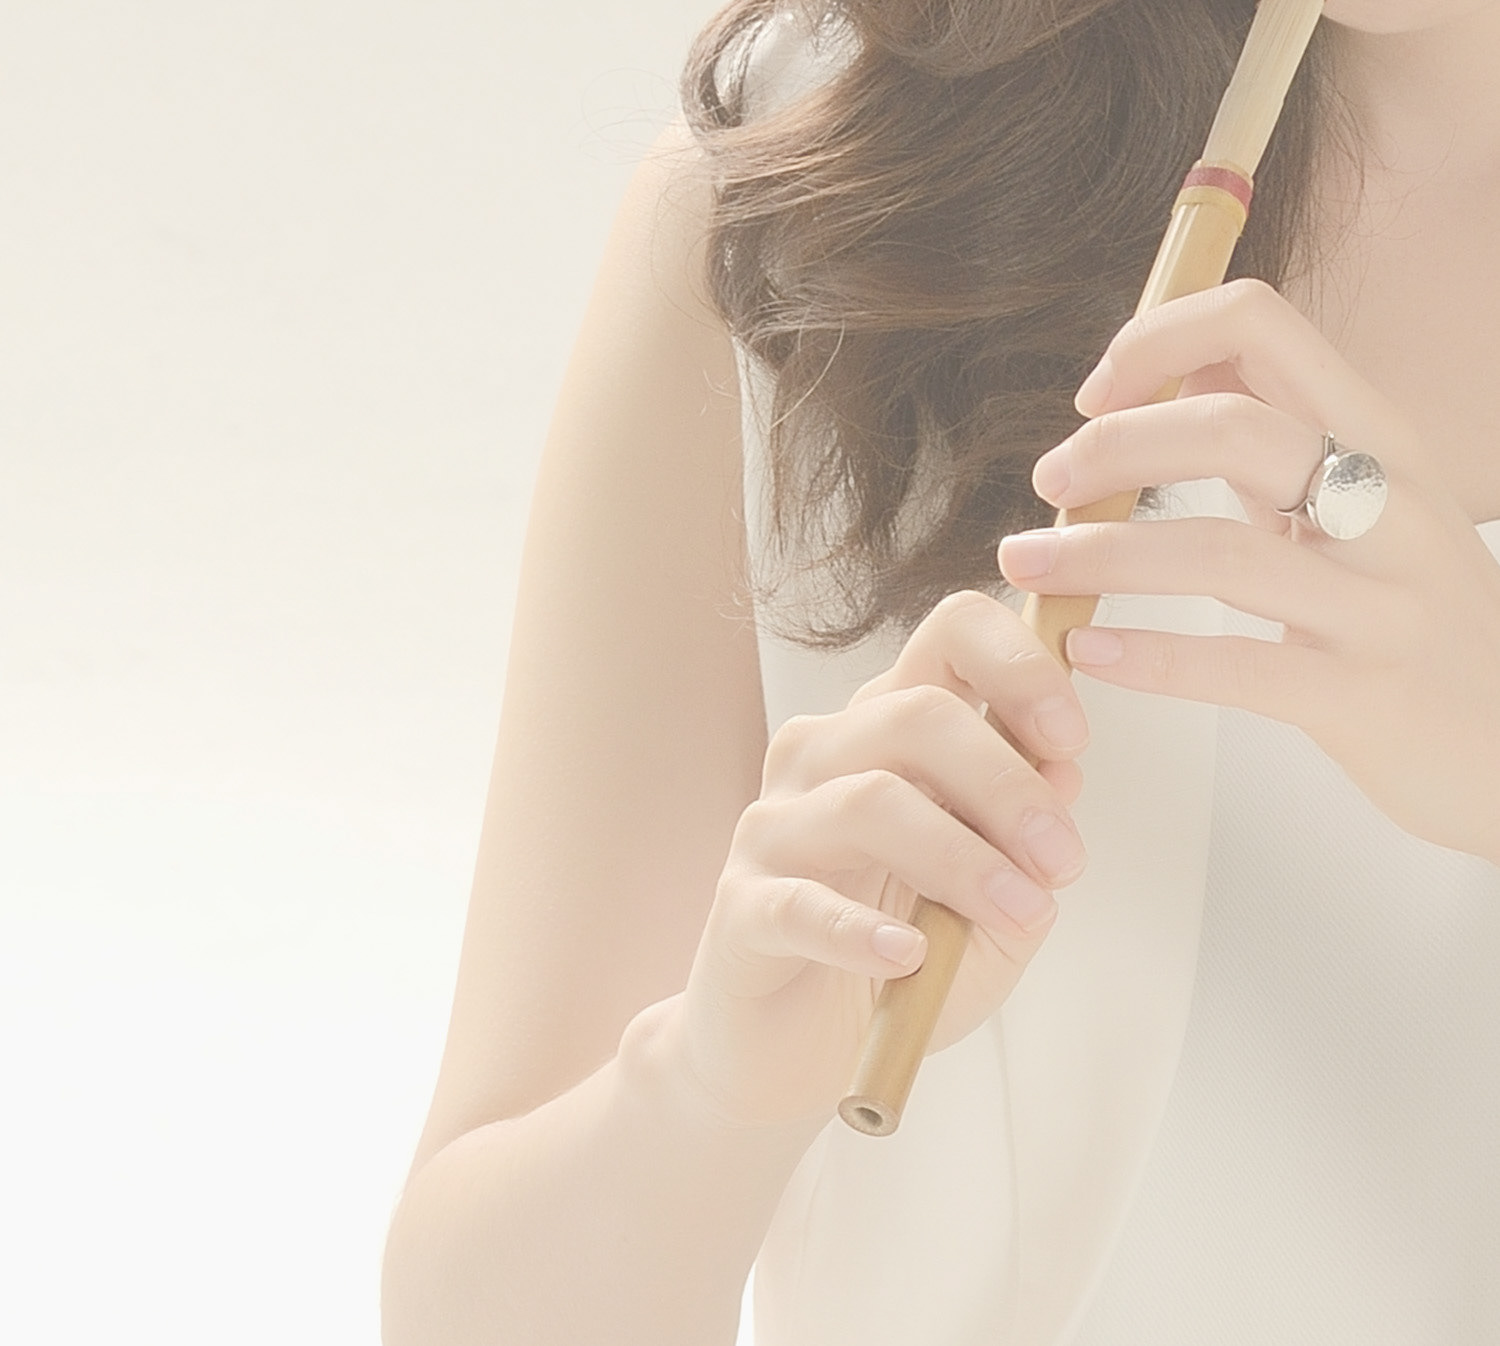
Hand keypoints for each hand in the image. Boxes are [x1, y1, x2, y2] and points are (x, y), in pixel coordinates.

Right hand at [675, 591, 1089, 1130]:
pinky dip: (861, 930)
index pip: (947, 637)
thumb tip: (1063, 770)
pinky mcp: (741, 908)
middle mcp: (822, 757)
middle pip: (916, 715)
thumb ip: (1026, 840)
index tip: (1072, 737)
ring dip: (962, 859)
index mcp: (888, 732)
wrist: (798, 1057)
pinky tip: (908, 957)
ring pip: (869, 801)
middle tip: (1063, 860)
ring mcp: (773, 828)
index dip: (1018, 667)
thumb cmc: (902, 962)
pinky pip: (800, 903)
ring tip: (1020, 915)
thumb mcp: (994, 902)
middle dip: (1007, 783)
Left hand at [998, 278, 1499, 864]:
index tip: (1092, 395)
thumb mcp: (1360, 503)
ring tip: (1026, 563)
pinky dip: (1147, 656)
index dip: (1158, 341)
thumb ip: (1276, 433)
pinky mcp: (1367, 695)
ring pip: (1219, 552)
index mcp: (1381, 438)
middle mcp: (1393, 505)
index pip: (1263, 326)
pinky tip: (1084, 651)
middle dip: (1115, 446)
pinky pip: (1240, 667)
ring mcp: (1386, 603)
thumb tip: (1174, 364)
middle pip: (1233, 428)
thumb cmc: (1408, 617)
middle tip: (1048, 480)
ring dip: (1099, 553)